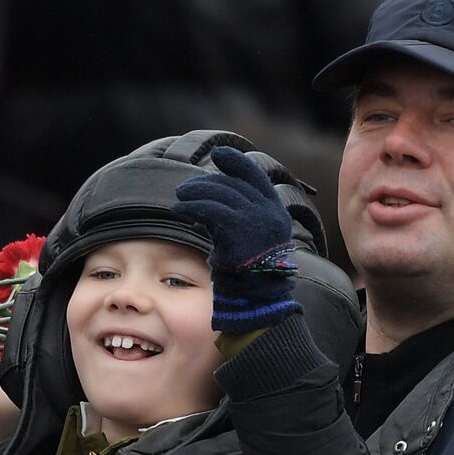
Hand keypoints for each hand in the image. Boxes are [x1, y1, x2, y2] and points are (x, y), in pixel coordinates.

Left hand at [173, 146, 300, 332]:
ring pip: (220, 194)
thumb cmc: (248, 274)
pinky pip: (210, 210)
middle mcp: (269, 213)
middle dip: (207, 182)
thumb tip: (214, 198)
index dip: (237, 162)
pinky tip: (178, 208)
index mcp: (275, 212)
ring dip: (195, 192)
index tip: (220, 155)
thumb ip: (240, 216)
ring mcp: (255, 222)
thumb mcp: (250, 239)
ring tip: (179, 197)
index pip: (256, 176)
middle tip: (186, 188)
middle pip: (233, 184)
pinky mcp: (238, 233)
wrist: (255, 299)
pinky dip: (191, 206)